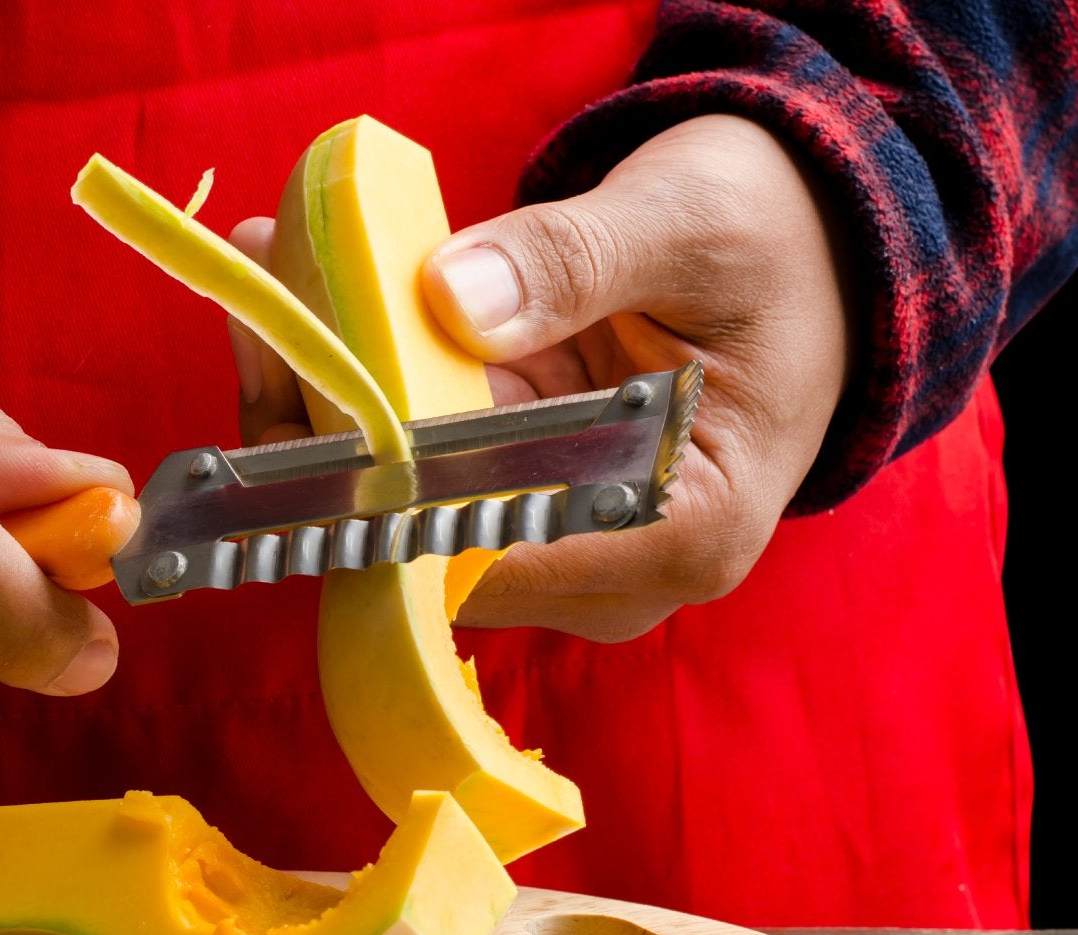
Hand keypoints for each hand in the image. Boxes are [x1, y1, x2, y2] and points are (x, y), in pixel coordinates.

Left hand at [230, 114, 854, 639]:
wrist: (810, 250)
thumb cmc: (776, 241)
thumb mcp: (688, 222)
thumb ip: (570, 261)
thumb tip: (446, 302)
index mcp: (680, 531)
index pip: (489, 557)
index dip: (379, 487)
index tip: (303, 380)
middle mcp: (611, 570)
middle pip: (426, 545)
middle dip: (329, 437)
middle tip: (267, 315)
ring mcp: (557, 543)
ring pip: (401, 511)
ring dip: (325, 409)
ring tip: (280, 286)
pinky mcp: (518, 499)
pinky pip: (413, 470)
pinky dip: (357, 397)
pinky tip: (312, 307)